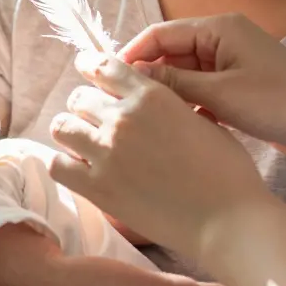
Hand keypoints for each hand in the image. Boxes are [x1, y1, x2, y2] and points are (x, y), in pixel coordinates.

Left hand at [49, 51, 280, 263]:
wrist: (227, 220)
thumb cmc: (227, 172)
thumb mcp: (204, 121)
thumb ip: (173, 106)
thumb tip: (160, 104)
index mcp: (151, 96)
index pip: (103, 66)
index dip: (91, 66)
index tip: (86, 68)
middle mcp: (122, 118)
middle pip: (78, 98)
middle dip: (85, 106)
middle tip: (95, 121)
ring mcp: (106, 153)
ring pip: (62, 127)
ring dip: (71, 132)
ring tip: (83, 144)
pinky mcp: (97, 188)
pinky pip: (58, 166)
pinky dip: (65, 164)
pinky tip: (79, 169)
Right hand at [118, 13, 285, 166]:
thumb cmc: (280, 104)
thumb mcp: (220, 94)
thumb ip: (173, 83)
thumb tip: (130, 76)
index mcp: (219, 28)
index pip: (159, 33)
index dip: (131, 54)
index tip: (105, 81)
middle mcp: (223, 40)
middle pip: (170, 52)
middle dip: (146, 76)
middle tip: (117, 105)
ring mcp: (233, 64)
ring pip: (184, 75)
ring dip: (167, 94)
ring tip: (139, 120)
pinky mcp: (240, 88)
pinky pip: (201, 91)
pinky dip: (187, 105)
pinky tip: (174, 128)